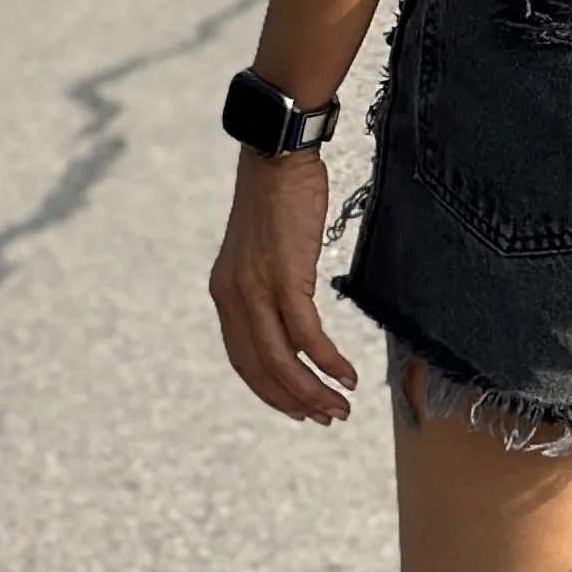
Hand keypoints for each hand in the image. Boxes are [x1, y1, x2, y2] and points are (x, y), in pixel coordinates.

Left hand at [210, 149, 359, 423]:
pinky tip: (347, 374)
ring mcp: (257, 289)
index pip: (244, 360)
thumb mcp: (261, 250)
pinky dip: (328, 362)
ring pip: (283, 361)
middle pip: (262, 370)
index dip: (271, 392)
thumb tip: (292, 315)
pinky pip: (307, 335)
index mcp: (224, 294)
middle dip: (295, 402)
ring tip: (341, 407)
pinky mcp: (286, 278)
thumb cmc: (276, 196)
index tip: (300, 408)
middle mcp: (233, 297)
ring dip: (314, 392)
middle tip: (327, 418)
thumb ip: (268, 286)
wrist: (276, 154)